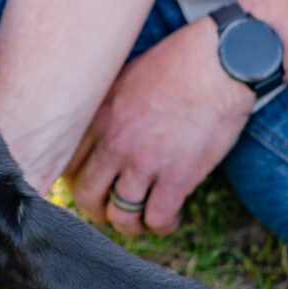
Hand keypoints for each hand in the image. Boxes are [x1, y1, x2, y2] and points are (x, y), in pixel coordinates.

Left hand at [65, 18, 254, 236]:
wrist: (219, 62)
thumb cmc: (175, 65)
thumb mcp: (123, 79)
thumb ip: (103, 109)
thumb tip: (92, 133)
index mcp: (97, 119)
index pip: (67, 167)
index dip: (77, 182)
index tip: (94, 184)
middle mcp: (114, 143)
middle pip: (87, 197)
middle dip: (97, 209)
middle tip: (112, 208)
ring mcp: (145, 162)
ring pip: (120, 216)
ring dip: (130, 225)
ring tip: (141, 220)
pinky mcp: (178, 176)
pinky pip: (157, 219)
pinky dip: (162, 226)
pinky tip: (168, 219)